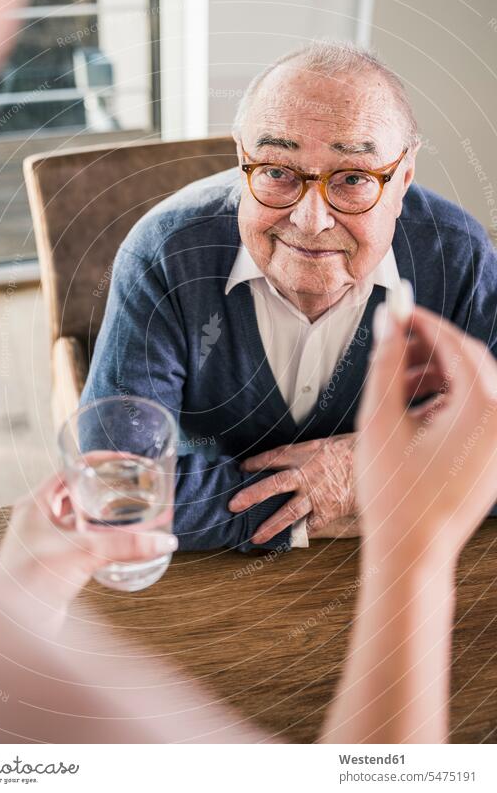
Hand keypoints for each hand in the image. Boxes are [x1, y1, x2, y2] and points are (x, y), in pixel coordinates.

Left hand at [0, 472, 177, 625]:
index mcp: (36, 503)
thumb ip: (125, 546)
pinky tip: (117, 542)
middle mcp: (38, 518)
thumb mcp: (83, 554)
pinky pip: (80, 541)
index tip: (125, 461)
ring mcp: (44, 541)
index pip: (71, 469)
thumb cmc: (30, 582)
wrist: (14, 626)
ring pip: (79, 517)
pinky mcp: (54, 562)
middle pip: (76, 492)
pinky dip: (99, 538)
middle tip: (131, 484)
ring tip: (129, 509)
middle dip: (104, 487)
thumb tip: (163, 541)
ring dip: (102, 513)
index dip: (99, 462)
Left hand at [228, 435, 356, 543]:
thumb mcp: (328, 442)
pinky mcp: (329, 510)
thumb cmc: (355, 449)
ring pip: (288, 512)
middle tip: (233, 505)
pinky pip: (311, 525)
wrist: (379, 462)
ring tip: (255, 537)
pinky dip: (301, 534)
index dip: (255, 463)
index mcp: (304, 453)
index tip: (242, 469)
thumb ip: (310, 452)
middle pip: (271, 485)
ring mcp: (316, 495)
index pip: (272, 457)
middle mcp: (305, 475)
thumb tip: (294, 458)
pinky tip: (290, 542)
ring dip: (270, 525)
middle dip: (250, 496)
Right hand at [356, 303, 496, 565]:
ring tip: (395, 385)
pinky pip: (477, 414)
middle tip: (393, 344)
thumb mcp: (380, 420)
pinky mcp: (495, 459)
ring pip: (474, 388)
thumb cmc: (394, 492)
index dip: (424, 324)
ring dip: (437, 376)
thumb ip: (385, 364)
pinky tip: (413, 411)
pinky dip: (448, 402)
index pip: (457, 346)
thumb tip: (388, 321)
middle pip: (471, 363)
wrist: (413, 554)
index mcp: (483, 409)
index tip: (398, 311)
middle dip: (430, 349)